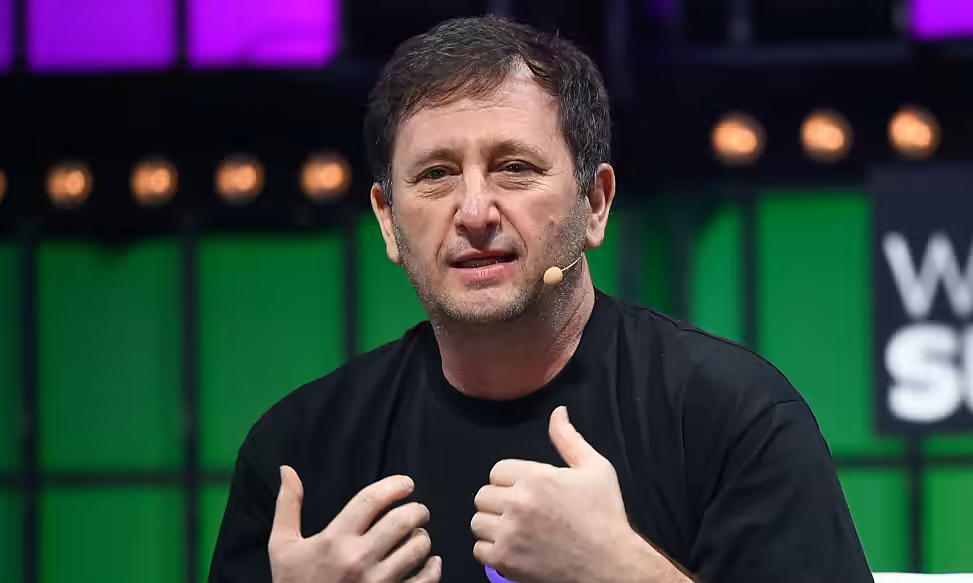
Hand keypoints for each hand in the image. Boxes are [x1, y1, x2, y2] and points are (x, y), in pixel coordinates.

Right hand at [269, 466, 441, 582]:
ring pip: (416, 549)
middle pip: (401, 521)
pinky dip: (433, 569)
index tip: (406, 484)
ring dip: (423, 538)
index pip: (371, 500)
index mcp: (334, 540)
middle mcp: (358, 559)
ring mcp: (376, 582)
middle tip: (419, 510)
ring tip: (418, 535)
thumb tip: (288, 471)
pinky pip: (424, 581)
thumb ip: (288, 506)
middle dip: (417, 510)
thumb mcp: (282, 546)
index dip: (394, 485)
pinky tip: (431, 562)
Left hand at [471, 406, 647, 582]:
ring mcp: (510, 534)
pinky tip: (513, 548)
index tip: (526, 492)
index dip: (511, 481)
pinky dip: (492, 551)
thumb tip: (558, 413)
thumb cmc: (605, 517)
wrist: (611, 566)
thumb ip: (569, 439)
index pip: (497, 471)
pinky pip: (479, 551)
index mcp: (536, 477)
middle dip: (499, 502)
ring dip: (493, 526)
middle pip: (483, 496)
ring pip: (477, 523)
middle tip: (520, 512)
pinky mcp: (506, 561)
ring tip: (515, 530)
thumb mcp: (595, 469)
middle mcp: (518, 503)